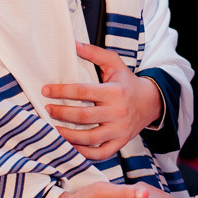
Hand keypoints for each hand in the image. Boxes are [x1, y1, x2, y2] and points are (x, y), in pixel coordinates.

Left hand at [43, 42, 162, 160]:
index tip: (46, 91)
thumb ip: (94, 53)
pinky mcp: (120, 142)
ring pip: (90, 138)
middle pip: (83, 116)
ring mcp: (119, 130)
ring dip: (68, 135)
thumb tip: (73, 44)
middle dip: (61, 113)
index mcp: (114, 91)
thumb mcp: (114, 63)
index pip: (83, 92)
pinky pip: (101, 153)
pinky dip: (85, 153)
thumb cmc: (127, 82)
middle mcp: (117, 112)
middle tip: (48, 109)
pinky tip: (71, 147)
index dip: (61, 91)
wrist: (150, 102)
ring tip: (53, 129)